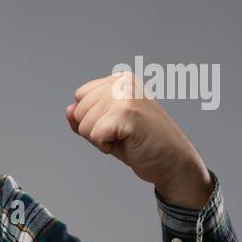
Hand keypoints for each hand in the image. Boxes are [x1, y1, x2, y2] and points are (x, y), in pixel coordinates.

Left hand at [66, 72, 211, 208]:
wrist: (173, 162)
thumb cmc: (142, 144)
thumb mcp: (107, 127)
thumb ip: (85, 118)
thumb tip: (68, 110)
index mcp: (120, 80)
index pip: (81, 96)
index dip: (92, 118)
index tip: (117, 125)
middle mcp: (123, 82)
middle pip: (79, 110)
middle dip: (94, 130)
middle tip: (123, 134)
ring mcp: (126, 95)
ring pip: (84, 124)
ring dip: (101, 139)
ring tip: (127, 138)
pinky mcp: (127, 113)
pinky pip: (94, 135)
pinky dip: (106, 146)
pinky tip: (128, 143)